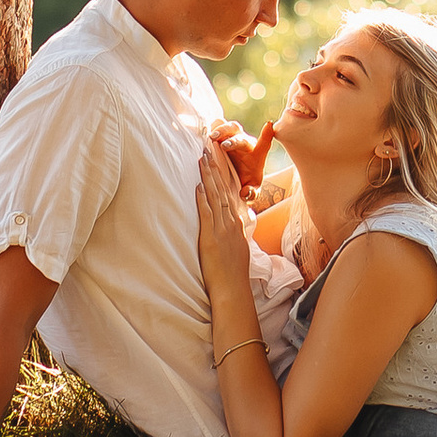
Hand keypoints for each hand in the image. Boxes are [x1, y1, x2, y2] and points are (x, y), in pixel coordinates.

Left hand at [196, 138, 257, 296]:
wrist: (233, 290)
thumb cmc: (233, 272)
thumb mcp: (238, 247)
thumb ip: (234, 231)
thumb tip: (231, 221)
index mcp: (237, 223)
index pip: (230, 190)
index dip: (224, 171)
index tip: (219, 155)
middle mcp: (231, 222)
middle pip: (223, 187)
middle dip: (216, 165)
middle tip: (210, 146)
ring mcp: (222, 229)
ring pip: (215, 196)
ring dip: (208, 176)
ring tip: (203, 158)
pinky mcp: (212, 237)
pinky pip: (207, 214)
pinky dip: (203, 199)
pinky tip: (198, 185)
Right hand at [219, 118, 278, 194]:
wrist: (237, 175)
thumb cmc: (247, 180)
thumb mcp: (252, 189)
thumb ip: (252, 193)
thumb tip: (245, 192)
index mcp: (256, 154)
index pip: (264, 143)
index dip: (266, 134)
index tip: (269, 124)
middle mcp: (245, 143)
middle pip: (242, 136)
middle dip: (233, 140)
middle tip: (224, 146)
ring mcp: (233, 137)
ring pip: (231, 127)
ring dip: (222, 130)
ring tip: (212, 137)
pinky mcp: (222, 136)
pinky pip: (219, 126)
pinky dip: (213, 127)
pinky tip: (204, 132)